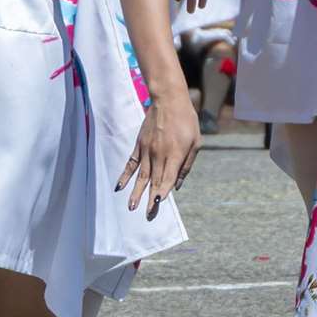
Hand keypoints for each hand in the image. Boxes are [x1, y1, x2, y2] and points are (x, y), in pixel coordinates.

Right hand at [116, 93, 198, 219]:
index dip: (162, 192)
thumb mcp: (196, 142)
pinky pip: (131, 163)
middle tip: (147, 215)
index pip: (168, 178)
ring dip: (136, 192)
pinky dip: (125, 175)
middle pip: (154, 180)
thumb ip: (186, 165)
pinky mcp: (139, 145)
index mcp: (175, 154)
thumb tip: (177, 185)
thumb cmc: (187, 121)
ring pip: (141, 175)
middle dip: (150, 199)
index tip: (157, 204)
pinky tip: (120, 186)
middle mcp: (159, 154)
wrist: (169, 100)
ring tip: (131, 207)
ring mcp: (147, 150)